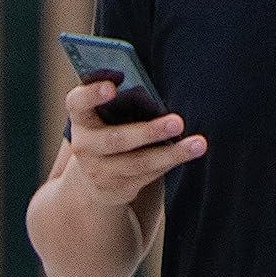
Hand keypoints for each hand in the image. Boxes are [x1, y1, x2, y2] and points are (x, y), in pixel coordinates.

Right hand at [63, 79, 205, 208]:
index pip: (77, 103)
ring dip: (171, 153)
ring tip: (198, 143)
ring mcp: (100, 171)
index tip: (112, 87)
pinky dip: (171, 161)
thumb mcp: (104, 113)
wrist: (95, 177)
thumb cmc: (108, 128)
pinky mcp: (119, 189)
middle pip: (115, 140)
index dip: (91, 94)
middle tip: (177, 122)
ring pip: (139, 163)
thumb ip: (120, 98)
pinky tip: (192, 151)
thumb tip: (151, 88)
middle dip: (148, 132)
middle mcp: (85, 146)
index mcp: (81, 118)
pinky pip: (149, 174)